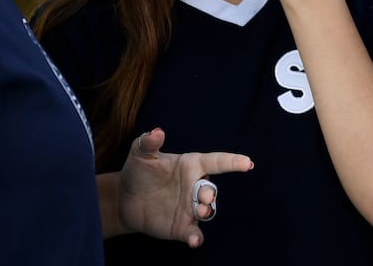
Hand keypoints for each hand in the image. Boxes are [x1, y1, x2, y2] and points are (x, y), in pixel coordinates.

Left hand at [118, 127, 252, 247]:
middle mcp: (195, 186)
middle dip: (210, 193)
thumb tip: (157, 132)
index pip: (216, 162)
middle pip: (211, 189)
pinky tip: (194, 241)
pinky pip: (194, 233)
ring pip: (207, 211)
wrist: (125, 198)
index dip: (232, 161)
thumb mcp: (140, 153)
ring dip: (207, 211)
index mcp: (191, 166)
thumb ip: (148, 142)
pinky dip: (196, 238)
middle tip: (203, 197)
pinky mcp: (182, 227)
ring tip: (200, 212)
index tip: (248, 163)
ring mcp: (190, 208)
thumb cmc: (138, 171)